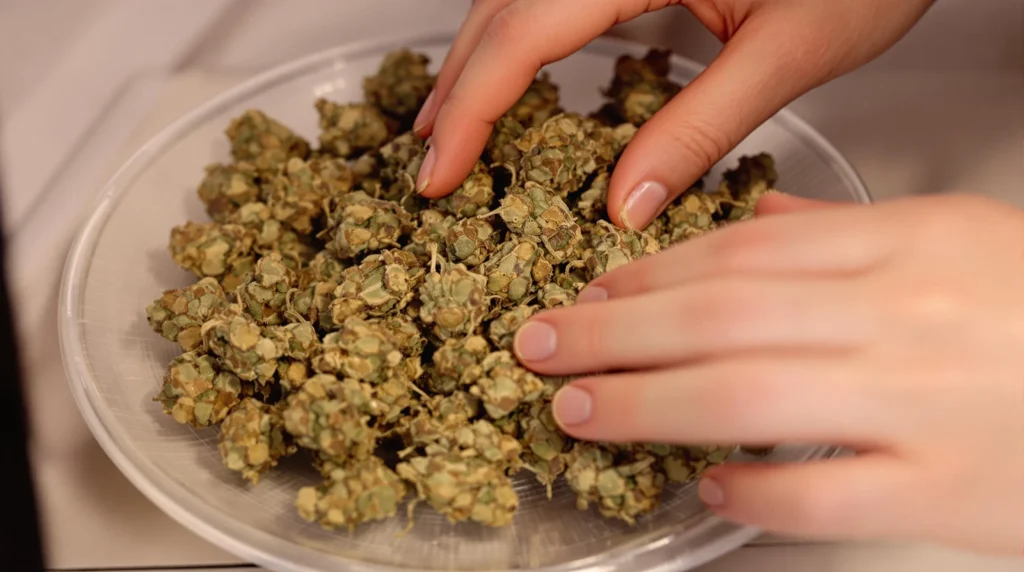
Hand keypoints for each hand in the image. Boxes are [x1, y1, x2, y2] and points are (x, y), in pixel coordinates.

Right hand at [412, 0, 933, 228]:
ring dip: (479, 59)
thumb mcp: (791, 51)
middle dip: (457, 85)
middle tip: (430, 159)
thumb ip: (700, 127)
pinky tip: (518, 72)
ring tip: (454, 123)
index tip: (438, 170)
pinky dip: (521, 35)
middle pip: (500, 5)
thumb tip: (626, 204)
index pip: (522, 32)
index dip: (470, 107)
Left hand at [512, 192, 1023, 553]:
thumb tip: (756, 227)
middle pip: (719, 317)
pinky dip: (751, 488)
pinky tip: (705, 482)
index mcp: (908, 243)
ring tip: (578, 409)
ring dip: (644, 404)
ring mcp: (922, 403)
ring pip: (747, 394)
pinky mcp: (943, 490)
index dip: (646, 280)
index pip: (741, 256)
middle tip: (540, 347)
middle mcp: (905, 313)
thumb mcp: (957, 241)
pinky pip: (821, 493)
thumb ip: (848, 234)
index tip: (588, 295)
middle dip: (612, 333)